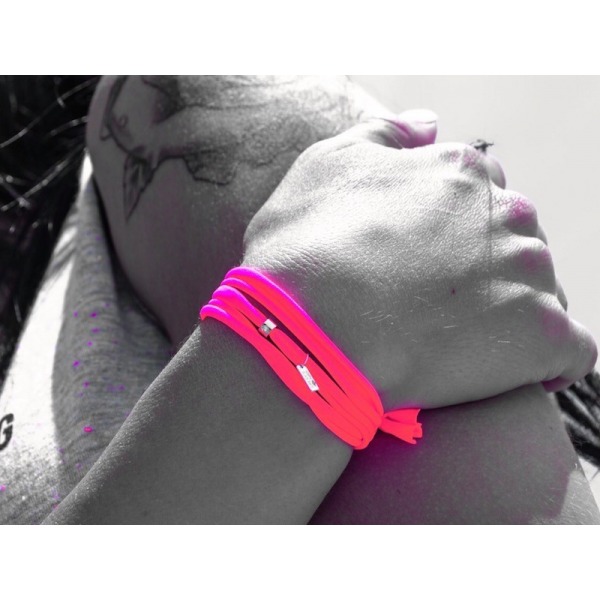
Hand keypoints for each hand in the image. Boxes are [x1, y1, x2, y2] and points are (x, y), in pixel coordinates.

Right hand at [242, 120, 596, 410]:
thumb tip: (431, 124)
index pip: (482, 194)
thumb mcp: (326, 166)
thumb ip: (385, 135)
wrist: (308, 330)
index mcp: (459, 171)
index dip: (454, 231)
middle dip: (485, 268)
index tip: (430, 262)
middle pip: (515, 240)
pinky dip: (549, 362)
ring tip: (464, 344)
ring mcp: (527, 272)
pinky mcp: (538, 336)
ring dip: (513, 313)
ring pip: (543, 291)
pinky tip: (518, 373)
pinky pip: (570, 351)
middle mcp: (505, 212)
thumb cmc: (305, 251)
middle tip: (439, 306)